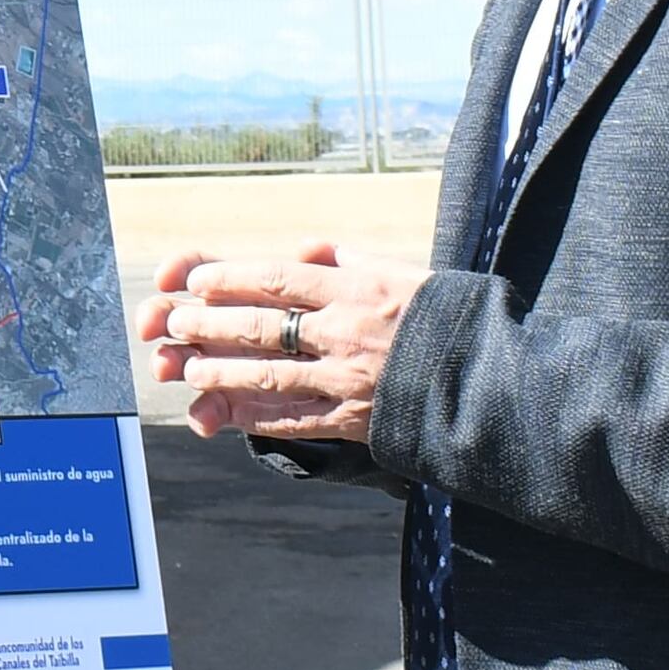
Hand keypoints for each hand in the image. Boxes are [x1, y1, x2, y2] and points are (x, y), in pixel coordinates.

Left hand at [134, 241, 424, 446]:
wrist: (492, 380)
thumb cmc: (449, 320)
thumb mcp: (406, 276)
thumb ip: (355, 264)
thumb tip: (313, 250)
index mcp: (359, 289)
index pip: (278, 279)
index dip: (230, 279)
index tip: (197, 281)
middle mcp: (348, 331)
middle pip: (262, 324)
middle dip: (211, 323)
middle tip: (176, 320)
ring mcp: (349, 378)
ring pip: (268, 374)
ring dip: (222, 371)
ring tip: (190, 368)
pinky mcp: (355, 420)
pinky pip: (294, 419)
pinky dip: (255, 415)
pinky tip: (226, 411)